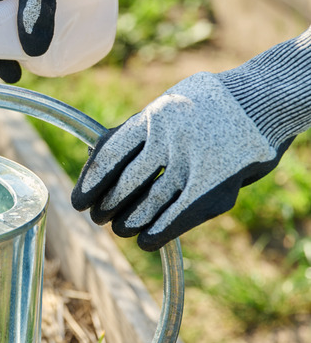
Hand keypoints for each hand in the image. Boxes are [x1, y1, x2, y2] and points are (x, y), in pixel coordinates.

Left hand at [70, 72, 292, 250]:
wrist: (263, 102)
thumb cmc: (205, 106)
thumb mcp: (166, 107)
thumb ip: (133, 132)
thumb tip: (94, 161)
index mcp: (153, 116)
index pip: (108, 156)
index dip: (90, 183)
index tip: (78, 201)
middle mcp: (171, 140)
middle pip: (124, 184)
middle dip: (106, 206)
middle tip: (98, 216)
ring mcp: (194, 164)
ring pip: (148, 204)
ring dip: (128, 222)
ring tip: (119, 227)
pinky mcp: (215, 187)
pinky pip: (176, 217)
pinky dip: (157, 233)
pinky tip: (145, 240)